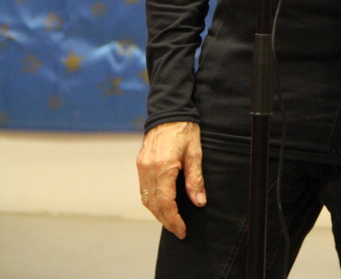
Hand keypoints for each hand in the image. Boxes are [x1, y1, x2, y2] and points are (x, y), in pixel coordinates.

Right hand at [136, 121, 205, 238]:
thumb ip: (195, 179)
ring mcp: (142, 166)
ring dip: (157, 212)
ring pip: (146, 198)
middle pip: (153, 204)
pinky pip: (143, 188)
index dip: (174, 219)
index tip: (182, 230)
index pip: (166, 202)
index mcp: (163, 167)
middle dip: (166, 220)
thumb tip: (199, 202)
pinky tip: (161, 204)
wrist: (169, 111)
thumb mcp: (195, 153)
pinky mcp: (140, 163)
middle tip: (178, 230)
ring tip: (171, 221)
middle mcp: (148, 169)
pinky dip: (151, 200)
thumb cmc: (184, 129)